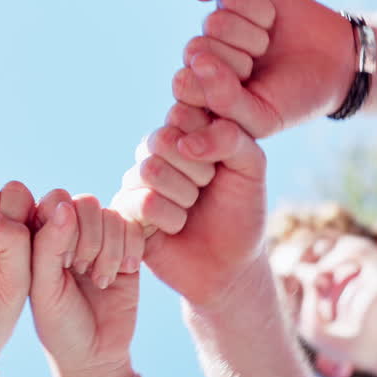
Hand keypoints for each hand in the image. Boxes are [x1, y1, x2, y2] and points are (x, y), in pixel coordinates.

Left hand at [30, 191, 139, 376]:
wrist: (95, 356)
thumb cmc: (60, 325)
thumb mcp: (44, 288)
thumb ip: (48, 245)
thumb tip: (64, 205)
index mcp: (42, 236)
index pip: (55, 201)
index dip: (64, 227)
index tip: (62, 264)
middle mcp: (71, 232)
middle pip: (86, 203)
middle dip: (89, 238)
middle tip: (82, 270)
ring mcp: (101, 240)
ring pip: (111, 215)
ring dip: (109, 249)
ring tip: (100, 279)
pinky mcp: (128, 249)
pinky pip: (134, 227)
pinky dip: (130, 248)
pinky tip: (123, 272)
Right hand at [116, 119, 267, 306]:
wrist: (231, 265)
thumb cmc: (241, 211)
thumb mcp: (252, 168)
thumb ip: (232, 138)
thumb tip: (186, 142)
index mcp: (182, 130)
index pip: (182, 111)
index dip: (209, 140)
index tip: (223, 162)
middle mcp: (153, 150)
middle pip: (161, 139)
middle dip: (198, 170)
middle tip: (207, 188)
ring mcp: (135, 180)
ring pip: (150, 171)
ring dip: (185, 197)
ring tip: (191, 209)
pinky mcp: (123, 211)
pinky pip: (144, 203)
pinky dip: (172, 220)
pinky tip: (176, 227)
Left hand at [171, 0, 352, 138]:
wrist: (338, 65)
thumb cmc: (295, 98)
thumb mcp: (262, 117)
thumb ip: (223, 103)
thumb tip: (191, 68)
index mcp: (201, 90)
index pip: (183, 84)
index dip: (217, 86)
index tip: (246, 94)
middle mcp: (204, 56)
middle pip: (195, 49)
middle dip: (237, 62)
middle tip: (258, 68)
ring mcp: (219, 26)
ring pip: (215, 22)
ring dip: (252, 38)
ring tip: (266, 47)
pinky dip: (261, 13)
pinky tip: (271, 23)